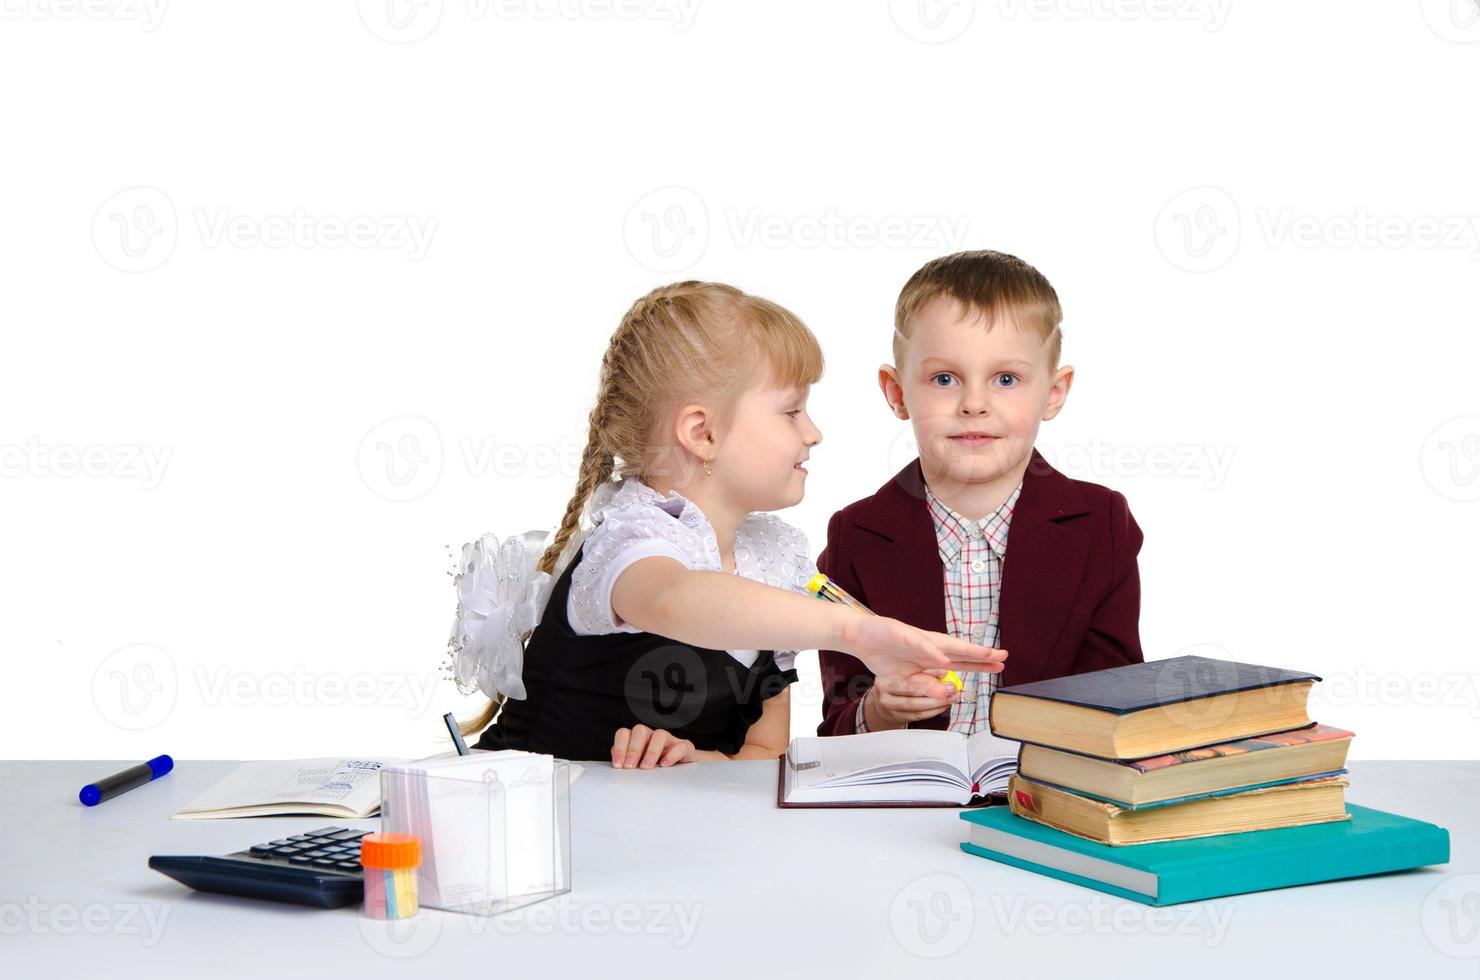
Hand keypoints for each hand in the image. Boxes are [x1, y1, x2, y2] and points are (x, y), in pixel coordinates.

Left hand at [611, 725, 696, 769]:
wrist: (682, 768)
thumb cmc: (656, 766)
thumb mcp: (639, 765)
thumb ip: (626, 762)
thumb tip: (617, 763)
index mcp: (638, 739)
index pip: (624, 734)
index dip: (620, 748)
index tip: (618, 765)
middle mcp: (652, 736)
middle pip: (640, 731)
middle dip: (633, 749)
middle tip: (630, 767)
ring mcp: (669, 740)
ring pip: (660, 735)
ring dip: (651, 751)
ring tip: (646, 767)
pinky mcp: (684, 747)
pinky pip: (680, 746)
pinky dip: (672, 755)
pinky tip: (664, 765)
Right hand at [839, 614, 1006, 687]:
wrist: (858, 636)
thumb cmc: (884, 655)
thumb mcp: (907, 677)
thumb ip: (927, 684)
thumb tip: (948, 693)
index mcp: (930, 654)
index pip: (960, 658)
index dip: (980, 661)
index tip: (1000, 663)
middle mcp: (928, 645)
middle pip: (959, 649)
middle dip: (981, 653)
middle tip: (1003, 655)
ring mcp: (916, 639)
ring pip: (944, 645)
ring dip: (964, 651)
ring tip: (985, 655)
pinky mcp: (901, 635)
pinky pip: (919, 645)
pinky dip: (932, 652)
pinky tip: (944, 659)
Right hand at [864, 673, 956, 728]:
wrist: (883, 702)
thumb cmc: (896, 682)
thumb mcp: (904, 671)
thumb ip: (922, 670)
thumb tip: (944, 670)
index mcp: (886, 675)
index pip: (909, 676)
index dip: (930, 675)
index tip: (945, 673)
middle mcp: (884, 691)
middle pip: (913, 693)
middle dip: (936, 692)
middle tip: (951, 689)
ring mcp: (890, 706)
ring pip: (917, 706)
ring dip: (938, 703)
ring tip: (951, 698)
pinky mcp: (897, 717)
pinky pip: (918, 715)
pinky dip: (933, 711)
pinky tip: (942, 706)